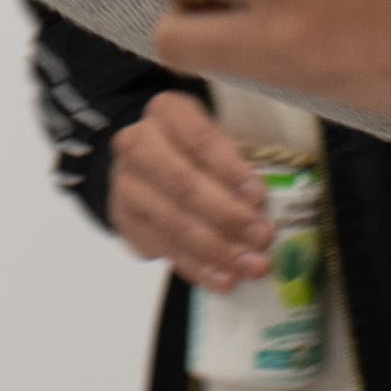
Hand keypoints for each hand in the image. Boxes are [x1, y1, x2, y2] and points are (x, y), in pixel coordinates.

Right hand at [107, 92, 274, 286]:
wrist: (150, 167)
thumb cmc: (200, 151)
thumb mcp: (221, 139)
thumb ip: (240, 163)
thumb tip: (265, 207)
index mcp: (167, 111)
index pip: (199, 139)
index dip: (231, 169)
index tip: (260, 197)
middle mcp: (137, 143)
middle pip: (183, 183)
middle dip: (228, 215)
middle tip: (262, 237)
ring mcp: (126, 184)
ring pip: (173, 221)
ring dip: (217, 249)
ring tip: (252, 266)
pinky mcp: (125, 221)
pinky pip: (164, 249)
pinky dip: (198, 268)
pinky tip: (224, 280)